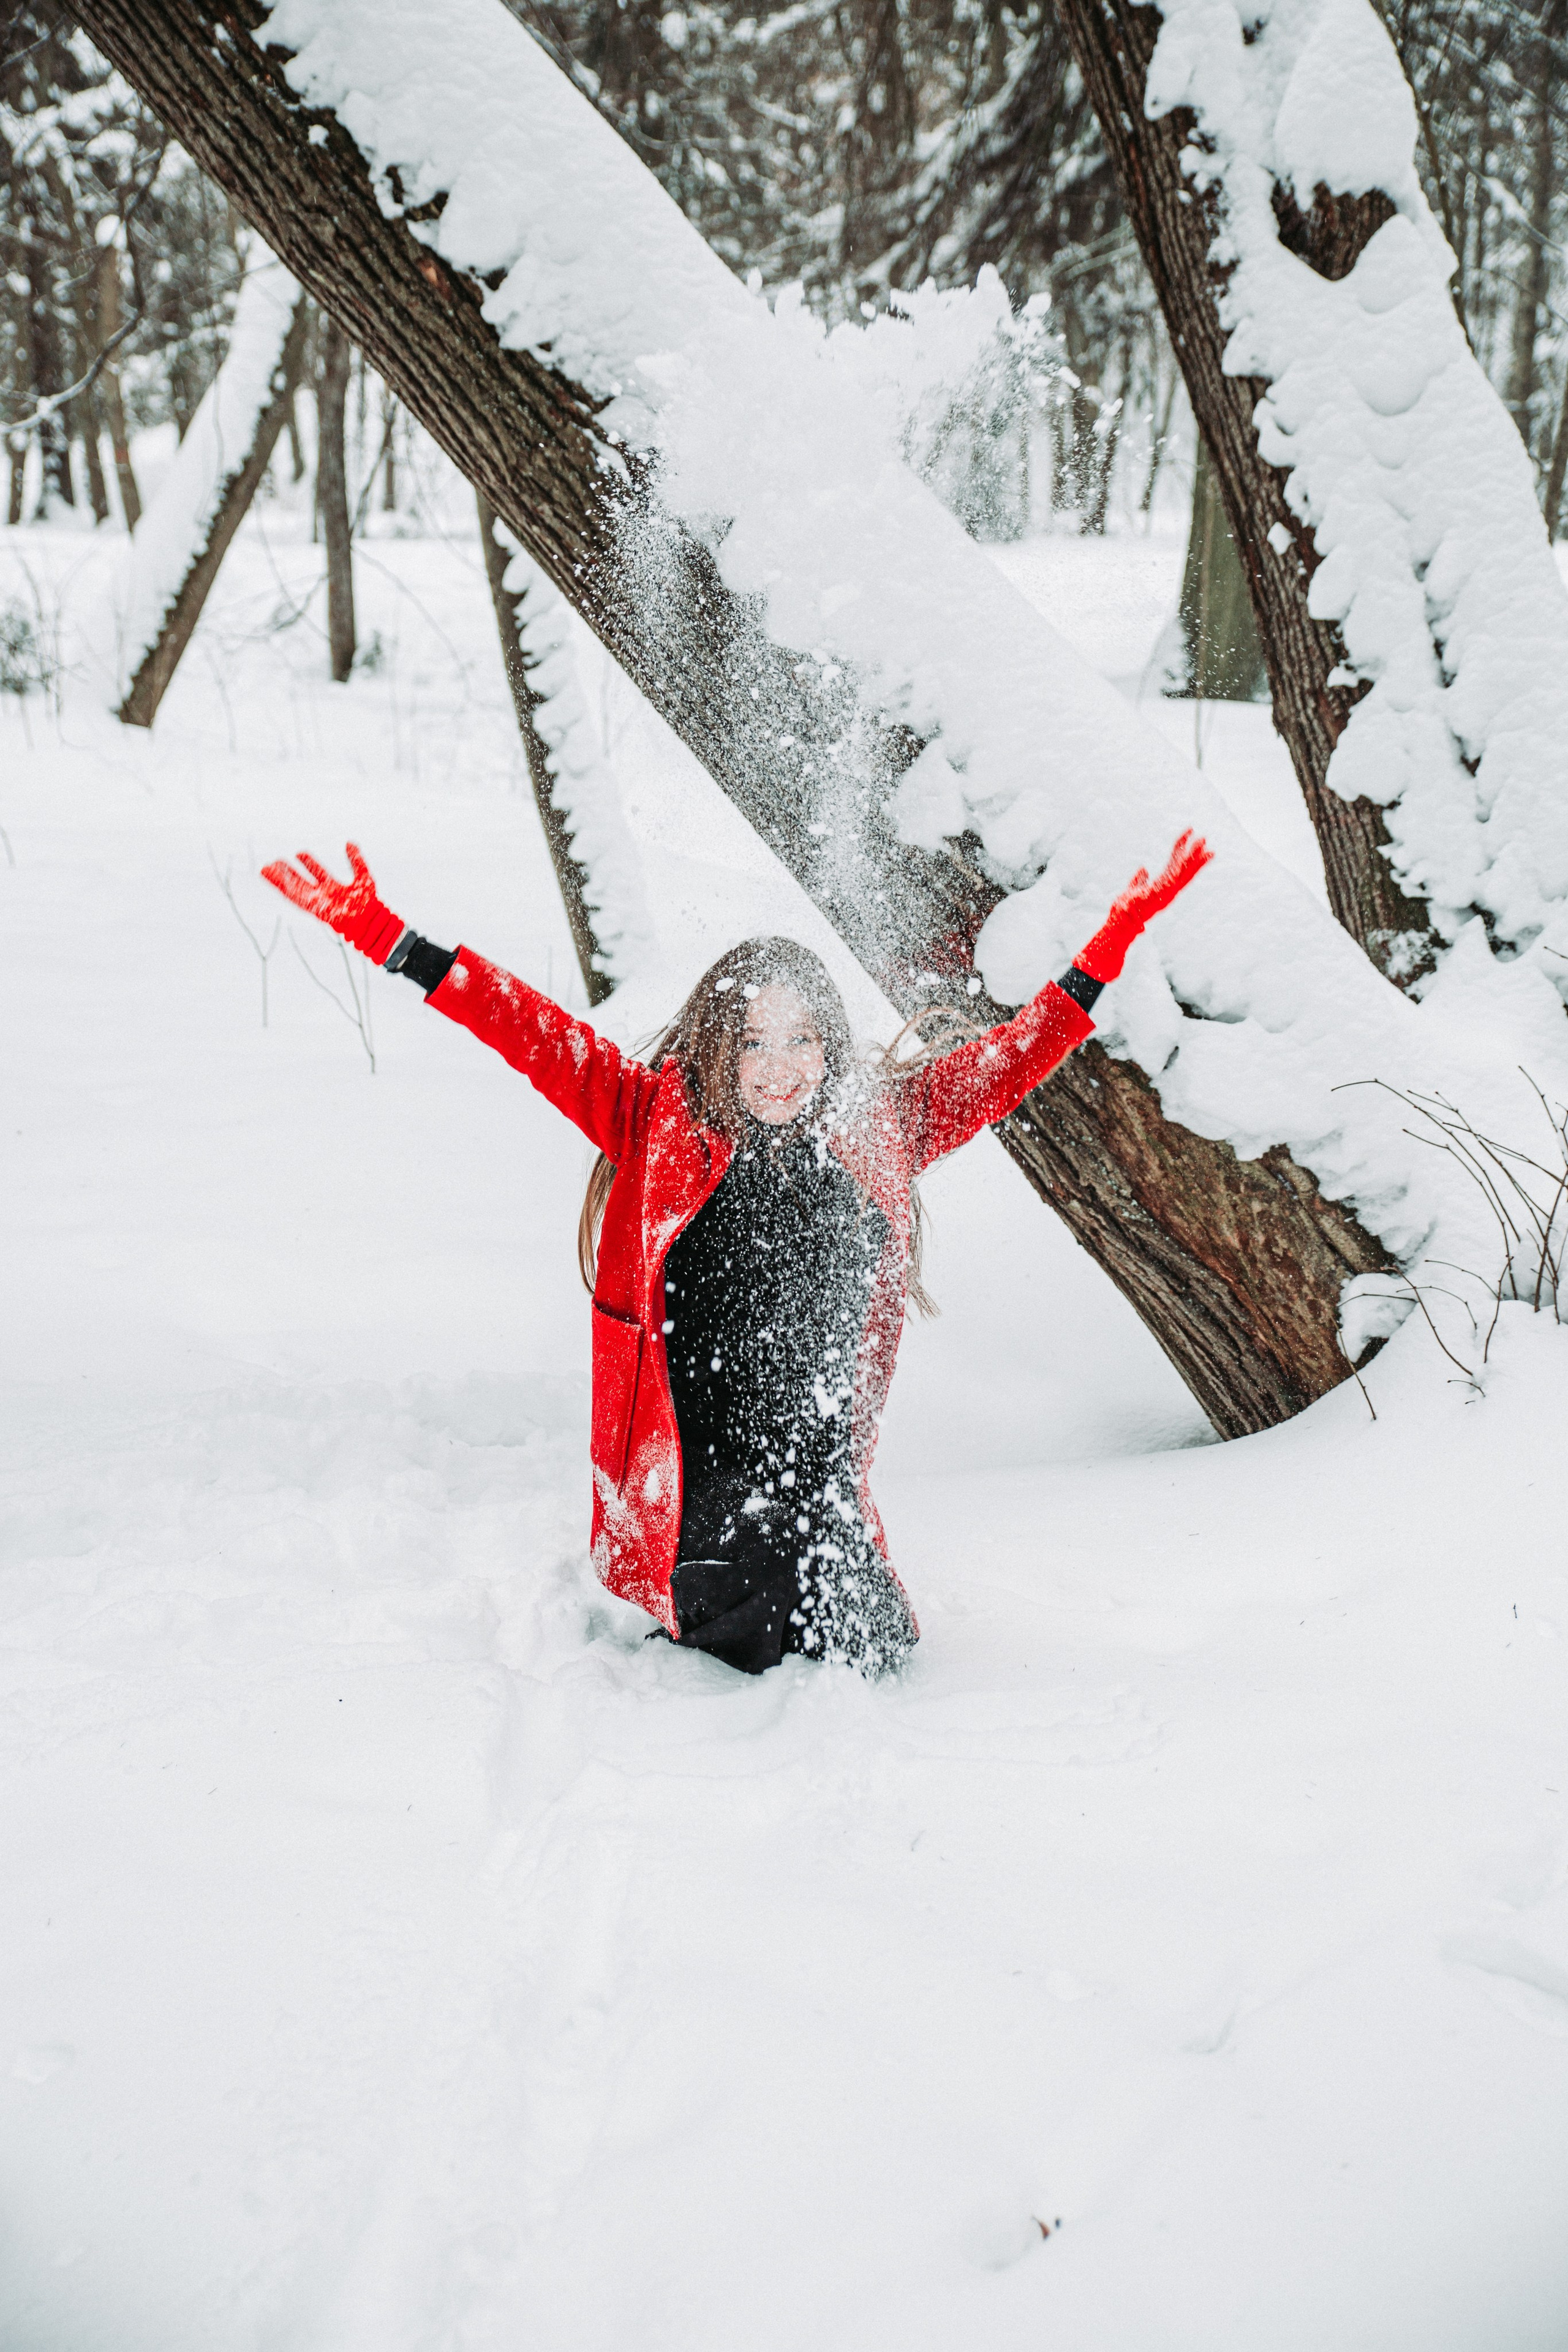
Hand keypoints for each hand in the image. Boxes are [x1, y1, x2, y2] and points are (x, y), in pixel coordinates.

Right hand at [260, 842, 405, 964]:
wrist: (369, 919)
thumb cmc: (369, 903)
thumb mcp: (363, 876)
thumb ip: (356, 861)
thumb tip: (350, 843)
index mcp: (334, 888)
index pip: (318, 873)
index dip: (309, 863)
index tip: (299, 853)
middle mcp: (323, 895)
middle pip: (301, 881)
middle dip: (289, 872)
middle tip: (275, 862)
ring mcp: (317, 902)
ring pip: (294, 889)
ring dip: (279, 880)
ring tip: (265, 870)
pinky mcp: (313, 908)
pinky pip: (296, 898)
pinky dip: (284, 888)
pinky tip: (274, 880)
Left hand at [1074, 829, 1212, 984]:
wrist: (1118, 925)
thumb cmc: (1123, 912)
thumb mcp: (1133, 890)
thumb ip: (1139, 880)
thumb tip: (1143, 869)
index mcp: (1162, 890)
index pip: (1176, 870)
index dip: (1183, 856)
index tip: (1190, 841)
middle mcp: (1168, 892)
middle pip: (1185, 871)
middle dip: (1196, 856)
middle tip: (1205, 840)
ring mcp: (1166, 893)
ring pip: (1183, 870)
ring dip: (1193, 855)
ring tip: (1203, 840)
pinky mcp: (1161, 892)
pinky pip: (1174, 873)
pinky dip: (1182, 861)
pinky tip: (1187, 851)